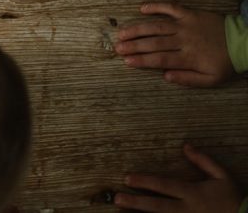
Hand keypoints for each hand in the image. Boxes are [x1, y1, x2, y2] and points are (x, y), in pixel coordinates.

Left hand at [114, 143, 243, 211]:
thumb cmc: (234, 198)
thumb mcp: (223, 176)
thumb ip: (204, 161)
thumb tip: (186, 145)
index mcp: (193, 193)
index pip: (164, 186)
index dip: (145, 181)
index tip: (127, 178)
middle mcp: (188, 210)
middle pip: (157, 206)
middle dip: (136, 202)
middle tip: (117, 198)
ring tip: (121, 212)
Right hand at [115, 3, 233, 86]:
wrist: (242, 42)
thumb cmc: (224, 62)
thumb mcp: (210, 79)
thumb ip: (188, 79)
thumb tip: (165, 76)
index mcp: (188, 57)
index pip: (159, 59)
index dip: (141, 60)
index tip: (127, 61)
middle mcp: (183, 40)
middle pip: (154, 43)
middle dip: (133, 45)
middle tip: (118, 47)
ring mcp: (185, 25)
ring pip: (157, 26)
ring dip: (138, 29)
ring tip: (122, 32)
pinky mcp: (189, 13)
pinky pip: (170, 8)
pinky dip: (156, 6)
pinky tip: (142, 8)